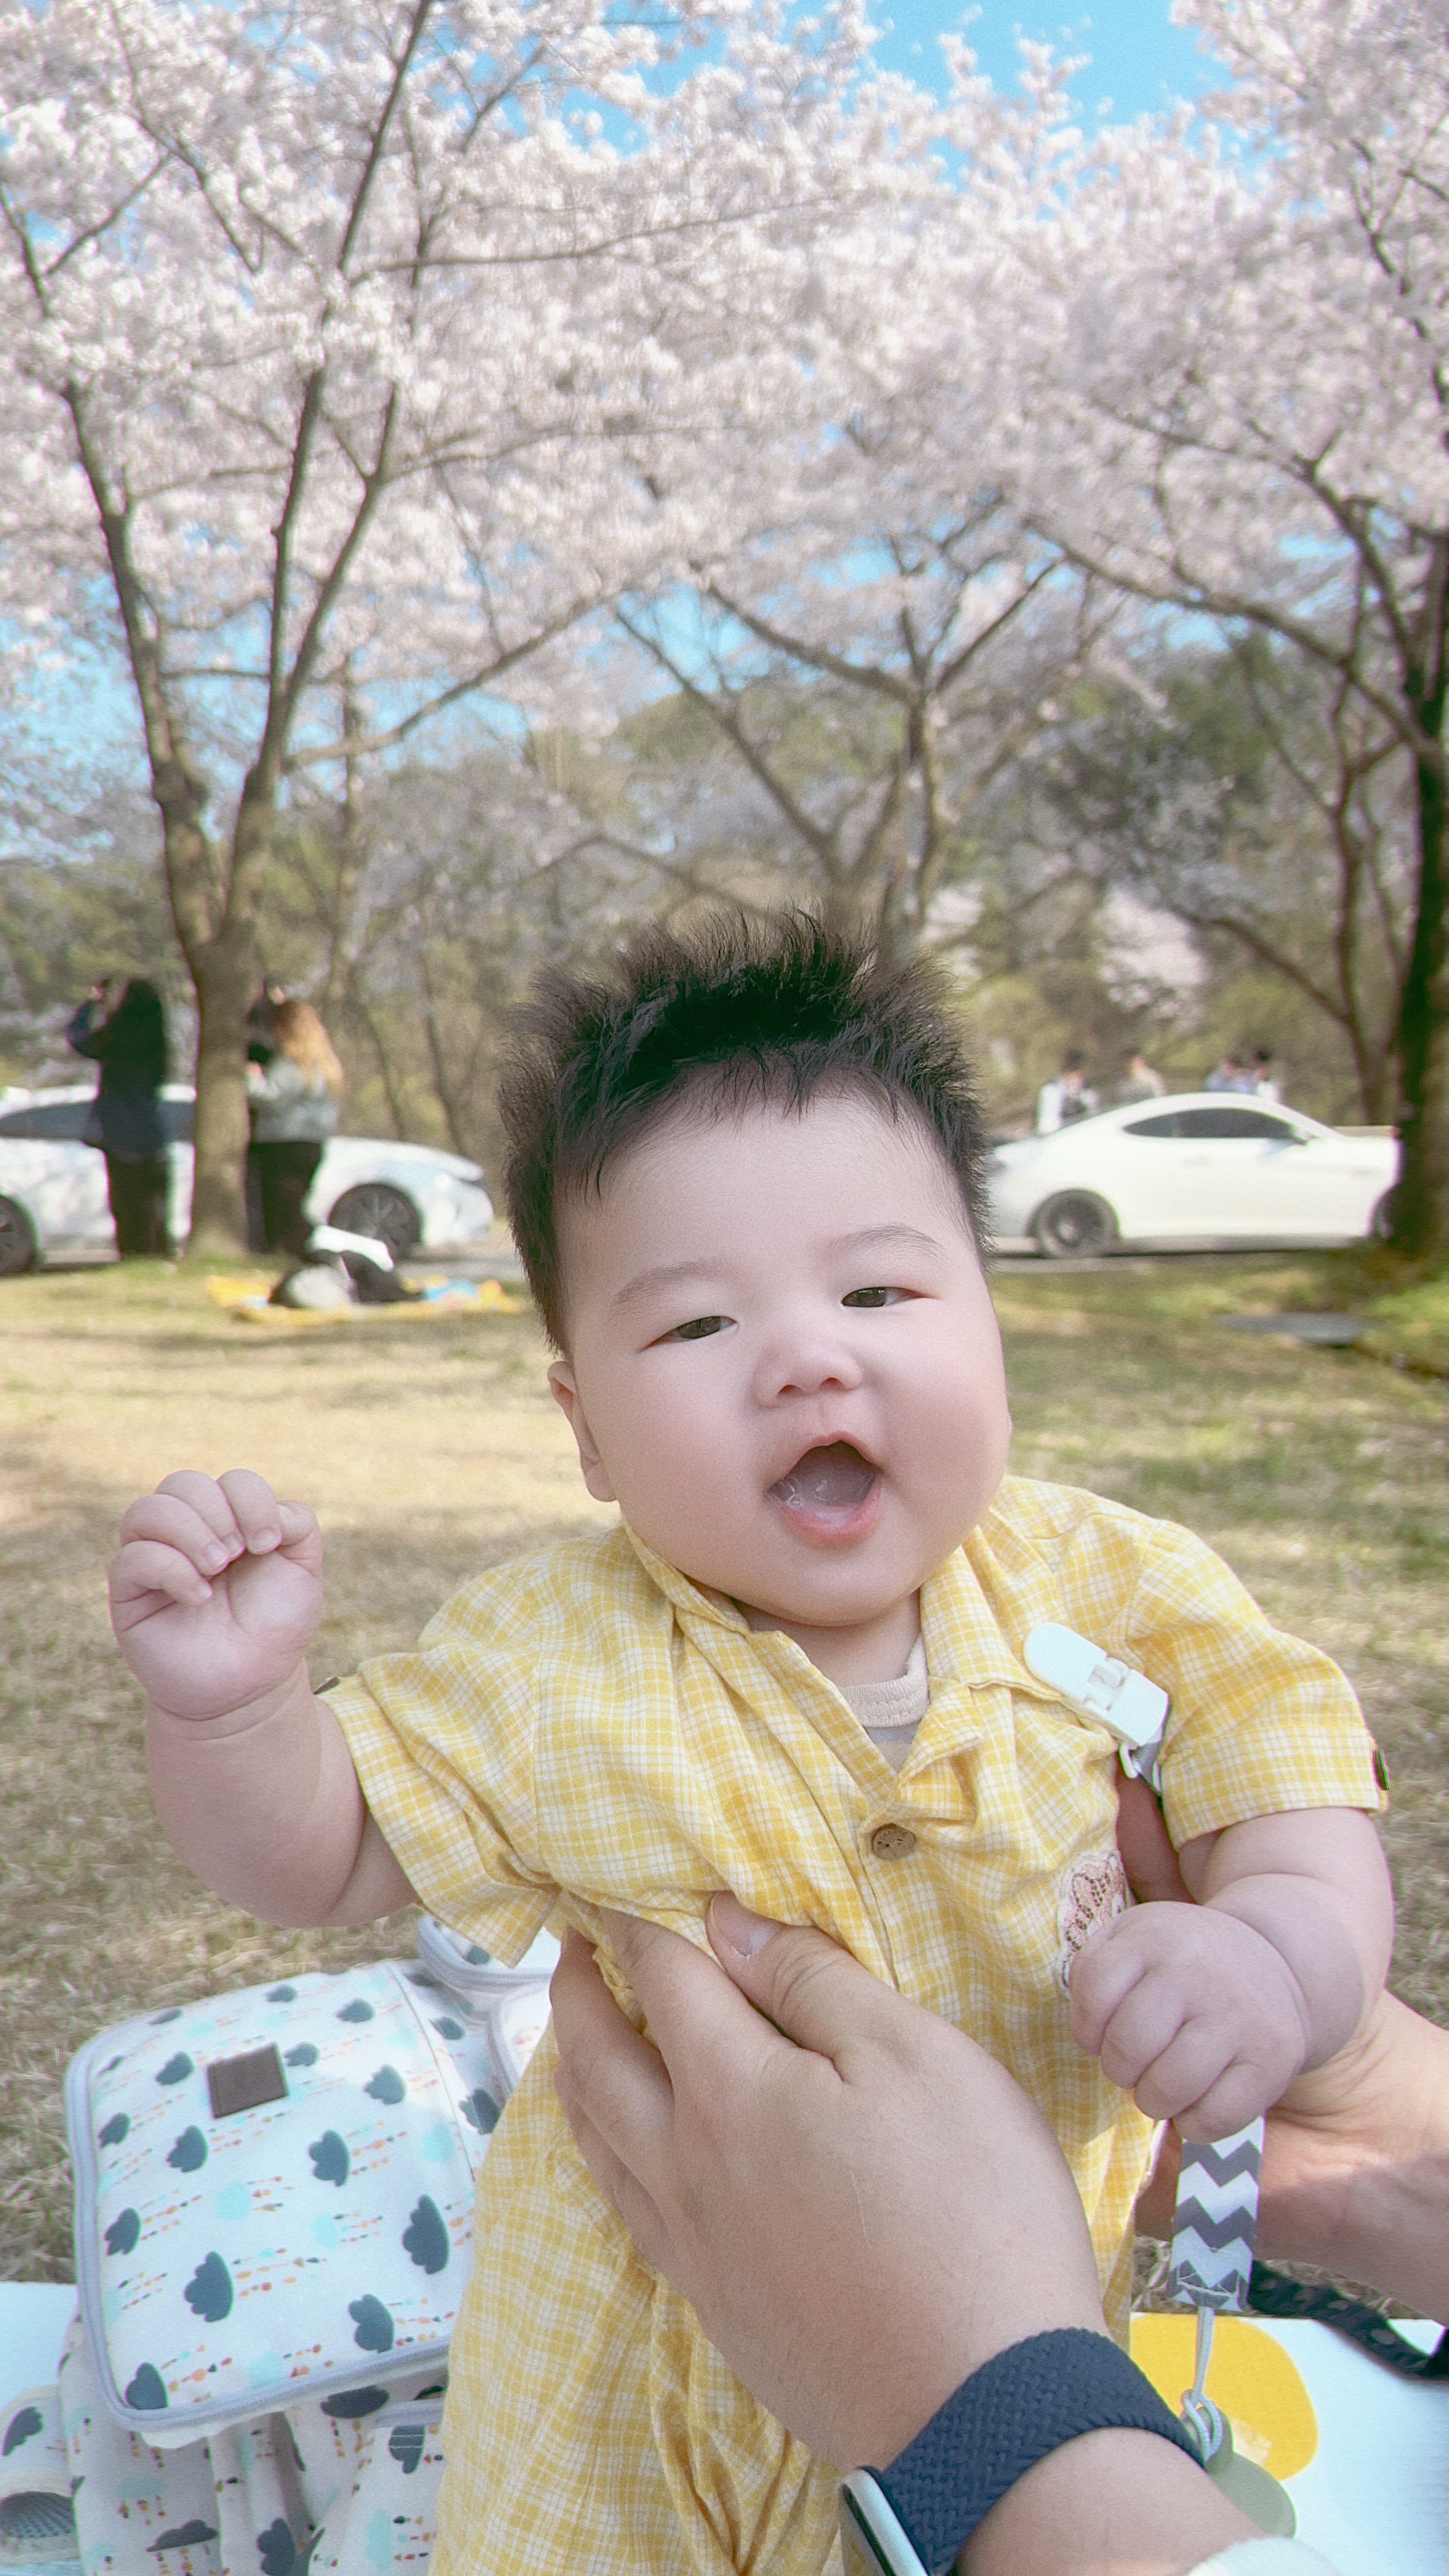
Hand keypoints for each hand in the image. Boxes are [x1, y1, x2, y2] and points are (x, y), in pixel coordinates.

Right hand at [110, 1468, 322, 1721]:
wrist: (251, 1686)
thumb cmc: (275, 1626)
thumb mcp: (303, 1570)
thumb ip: (297, 1524)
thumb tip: (267, 1507)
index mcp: (229, 1520)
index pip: (230, 1480)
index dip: (251, 1500)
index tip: (269, 1543)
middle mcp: (187, 1533)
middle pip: (182, 1483)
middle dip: (217, 1513)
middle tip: (238, 1554)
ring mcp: (154, 1559)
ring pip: (147, 1510)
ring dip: (189, 1531)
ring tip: (216, 1567)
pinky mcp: (130, 1593)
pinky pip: (131, 1558)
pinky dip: (170, 1568)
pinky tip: (199, 1597)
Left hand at [551, 1894, 1106, 2469]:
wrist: (986, 2411)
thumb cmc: (971, 2215)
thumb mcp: (918, 2059)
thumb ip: (815, 1983)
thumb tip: (729, 1926)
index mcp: (732, 2091)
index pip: (663, 1980)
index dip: (637, 1923)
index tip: (613, 1886)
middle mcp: (688, 2167)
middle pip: (600, 2062)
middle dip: (577, 1995)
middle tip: (570, 1949)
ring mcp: (697, 2248)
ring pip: (599, 2144)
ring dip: (577, 2077)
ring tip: (573, 2045)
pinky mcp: (720, 2310)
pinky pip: (629, 2213)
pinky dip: (606, 2161)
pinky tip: (627, 2161)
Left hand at [1069, 1901, 1310, 2139]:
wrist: (1272, 1960)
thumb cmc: (1181, 1960)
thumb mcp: (1133, 1937)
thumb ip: (1092, 1972)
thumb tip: (1087, 2035)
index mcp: (1154, 1937)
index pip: (1095, 1995)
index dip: (1087, 2030)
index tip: (1103, 2034)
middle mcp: (1197, 1972)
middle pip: (1128, 2047)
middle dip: (1120, 2069)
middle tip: (1134, 2065)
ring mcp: (1237, 2017)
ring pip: (1168, 2088)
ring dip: (1153, 2101)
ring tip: (1161, 2085)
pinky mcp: (1270, 2060)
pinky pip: (1213, 2118)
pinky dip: (1194, 2124)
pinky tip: (1196, 2101)